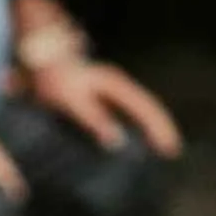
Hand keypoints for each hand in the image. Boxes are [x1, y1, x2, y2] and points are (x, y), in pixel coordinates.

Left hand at [27, 58, 183, 159]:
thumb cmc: (56, 81)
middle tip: (173, 152)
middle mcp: (119, 87)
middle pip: (149, 108)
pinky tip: (133, 144)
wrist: (42, 63)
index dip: (160, 128)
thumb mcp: (73, 101)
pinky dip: (135, 127)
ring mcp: (113, 92)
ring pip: (140, 110)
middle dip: (162, 129)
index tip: (170, 148)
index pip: (147, 108)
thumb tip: (117, 140)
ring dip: (151, 129)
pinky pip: (126, 113)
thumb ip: (94, 119)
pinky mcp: (104, 99)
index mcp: (117, 85)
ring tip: (160, 151)